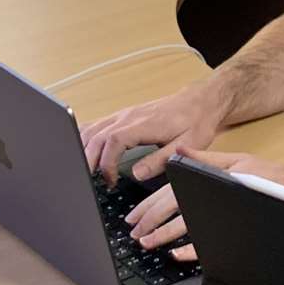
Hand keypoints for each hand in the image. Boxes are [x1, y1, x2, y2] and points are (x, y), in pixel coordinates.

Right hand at [79, 80, 229, 186]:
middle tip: (91, 182)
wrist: (200, 101)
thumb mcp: (186, 145)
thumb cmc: (195, 122)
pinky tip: (83, 150)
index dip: (106, 163)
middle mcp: (129, 116)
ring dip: (84, 149)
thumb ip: (160, 160)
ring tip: (86, 172)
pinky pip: (97, 125)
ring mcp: (124, 114)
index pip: (113, 141)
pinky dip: (86, 138)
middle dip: (88, 160)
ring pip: (92, 129)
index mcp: (144, 124)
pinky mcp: (123, 115)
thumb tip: (137, 173)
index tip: (110, 180)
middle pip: (96, 136)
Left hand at [124, 148, 283, 262]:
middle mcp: (215, 197)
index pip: (172, 190)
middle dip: (151, 221)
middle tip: (134, 232)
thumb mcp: (237, 161)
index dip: (150, 204)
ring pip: (187, 227)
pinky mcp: (235, 230)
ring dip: (165, 235)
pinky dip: (192, 251)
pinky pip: (209, 244)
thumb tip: (179, 152)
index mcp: (212, 179)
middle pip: (175, 208)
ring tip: (148, 242)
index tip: (134, 216)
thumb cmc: (272, 179)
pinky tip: (178, 255)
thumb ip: (206, 159)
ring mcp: (224, 216)